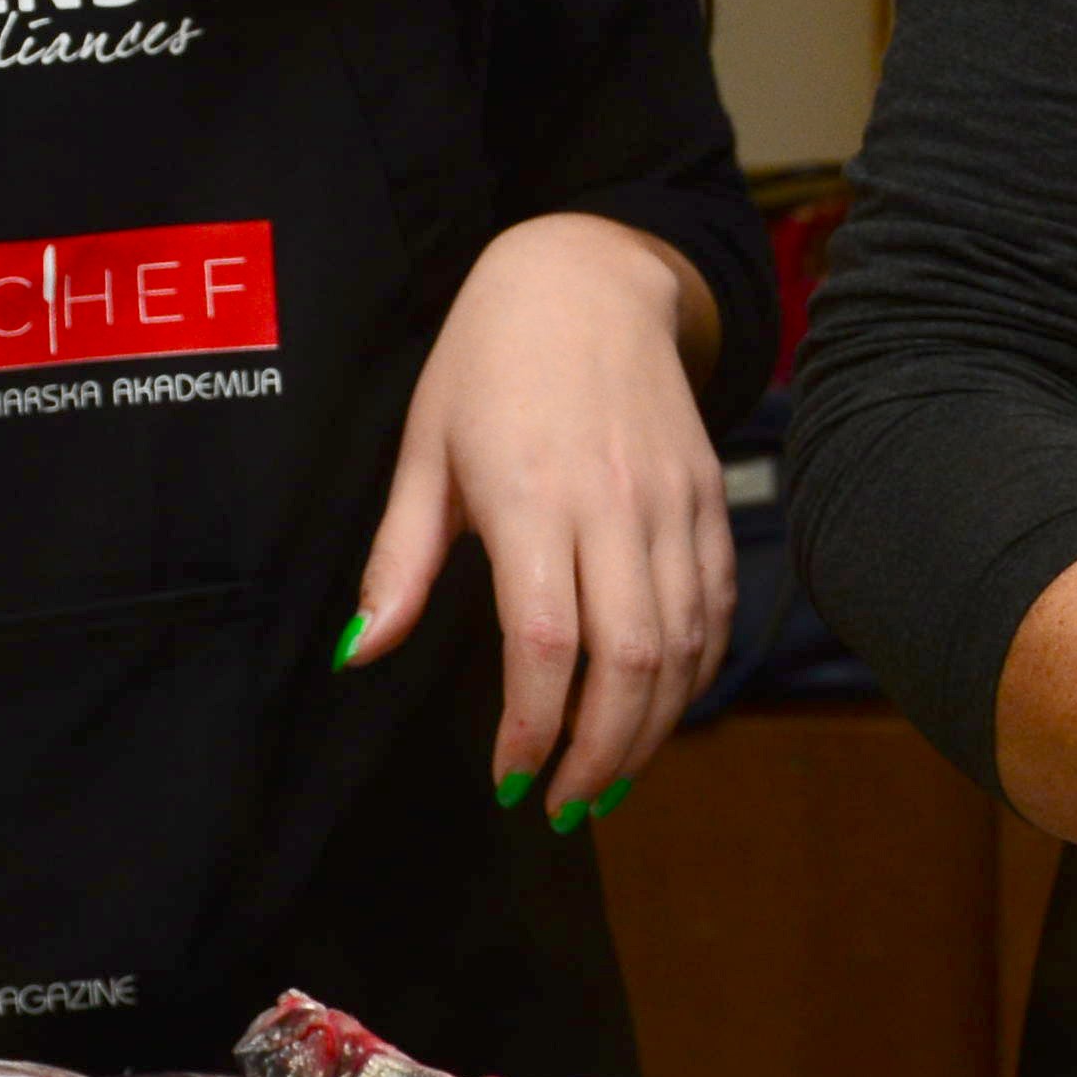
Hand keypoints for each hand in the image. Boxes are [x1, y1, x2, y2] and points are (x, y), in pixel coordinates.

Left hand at [349, 216, 734, 828]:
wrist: (591, 274)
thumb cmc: (489, 360)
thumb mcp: (424, 449)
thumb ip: (399, 562)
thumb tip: (361, 654)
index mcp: (534, 494)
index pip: (547, 643)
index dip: (531, 727)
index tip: (507, 777)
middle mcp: (617, 504)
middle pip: (632, 664)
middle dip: (600, 754)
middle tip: (562, 803)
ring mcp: (675, 503)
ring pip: (686, 647)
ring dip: (652, 730)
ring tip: (606, 775)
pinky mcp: (711, 500)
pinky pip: (716, 608)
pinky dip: (696, 674)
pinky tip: (658, 709)